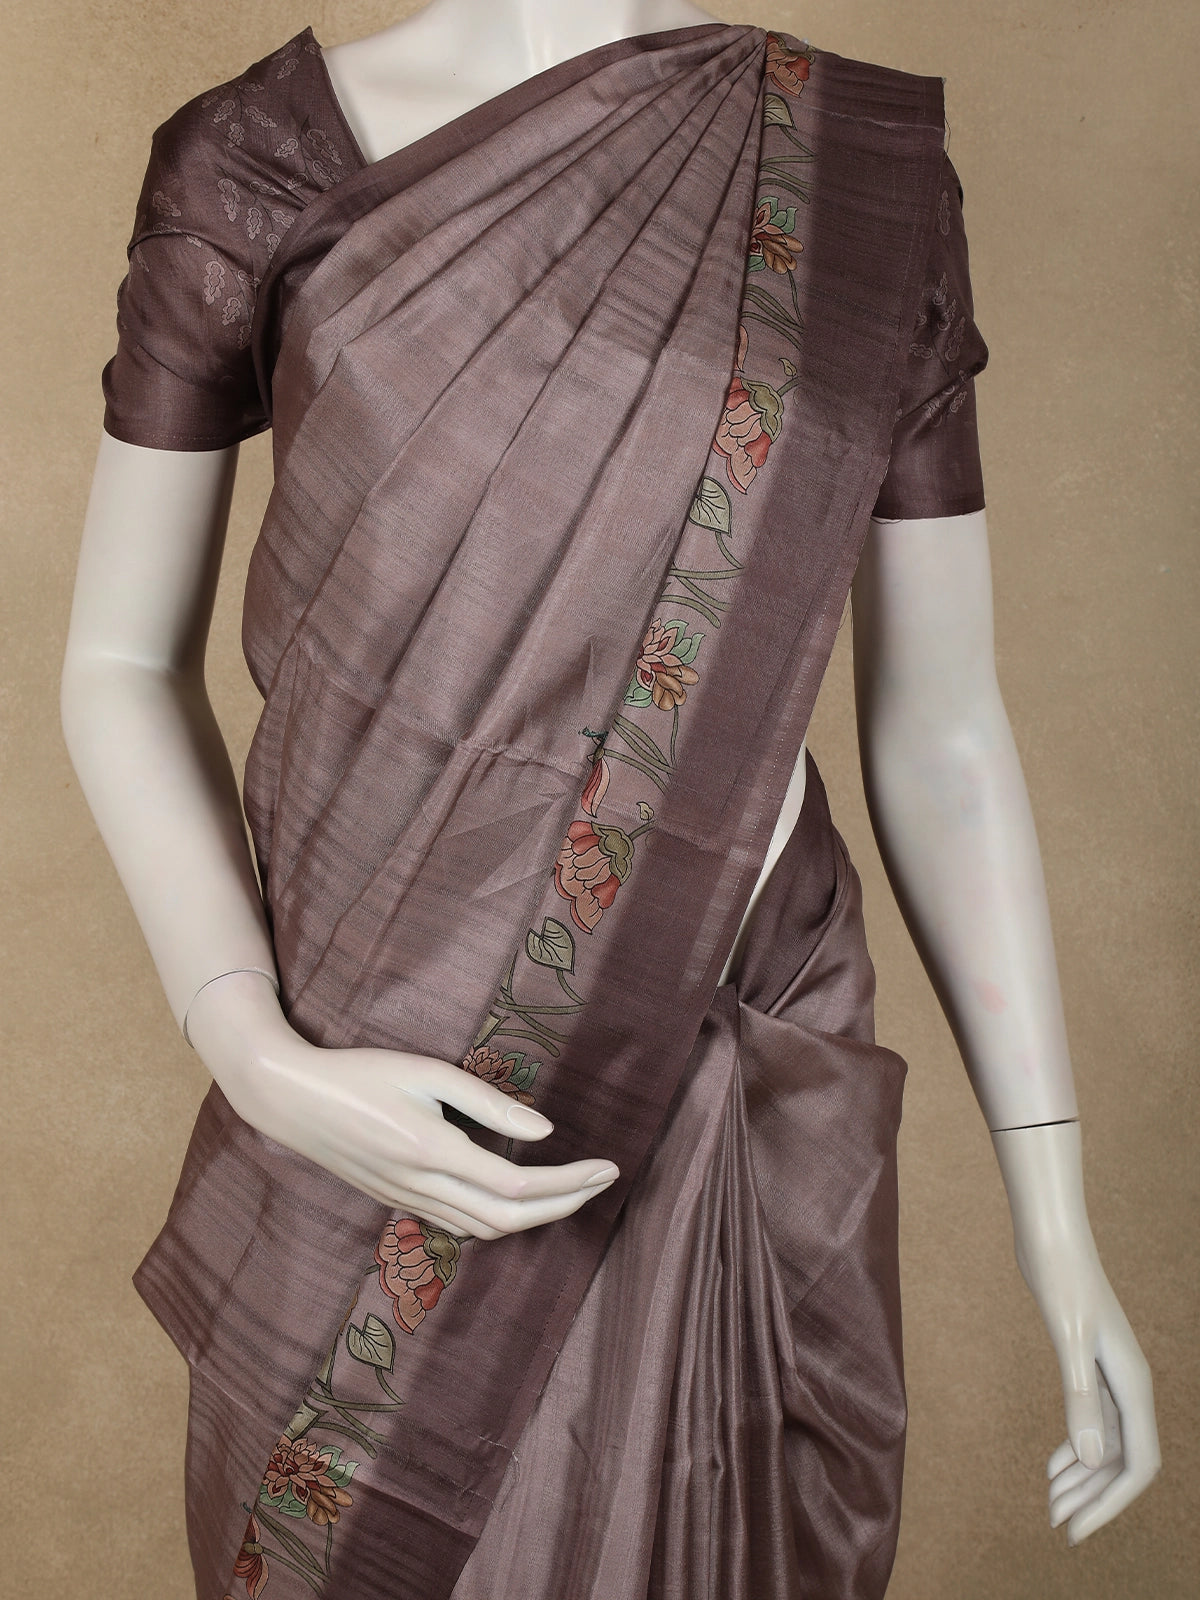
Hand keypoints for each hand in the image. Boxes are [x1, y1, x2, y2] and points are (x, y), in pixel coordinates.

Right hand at [182, 968, 619, 1239]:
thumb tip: (544, 1131)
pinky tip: (517, 1202)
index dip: (570, 1183)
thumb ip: (487, 1102)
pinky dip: (501, 1222)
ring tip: (572, 1191)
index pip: (520, 1188)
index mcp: (433, 1154)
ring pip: (486, 1231)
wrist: (291, 1099)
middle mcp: (423, 1188)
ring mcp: (408, 1201)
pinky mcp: (398, 1201)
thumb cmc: (360, 1073)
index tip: (607, 1166)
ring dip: (536, 1219)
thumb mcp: (427, 1073)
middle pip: (511, 1220)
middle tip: (603, 1182)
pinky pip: (461, 1226)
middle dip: (565, 1206)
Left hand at [991, 1121, 1160, 1543]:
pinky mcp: (1090, 1361)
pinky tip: (1052, 1466)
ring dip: (1083, 1477)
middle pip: (1123, 1461)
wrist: (1051, 1234)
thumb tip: (1090, 1461)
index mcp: (1132, 1383)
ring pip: (1107, 1443)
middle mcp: (1129, 1383)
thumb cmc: (1060, 1277)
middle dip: (1093, 1497)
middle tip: (1054, 1524)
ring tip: (1050, 1504)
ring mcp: (1111, 1373)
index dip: (1111, 1503)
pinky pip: (1094, 1421)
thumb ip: (1079, 1398)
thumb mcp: (1066, 1337)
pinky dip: (1075, 1447)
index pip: (1137, 1464)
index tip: (1076, 1530)